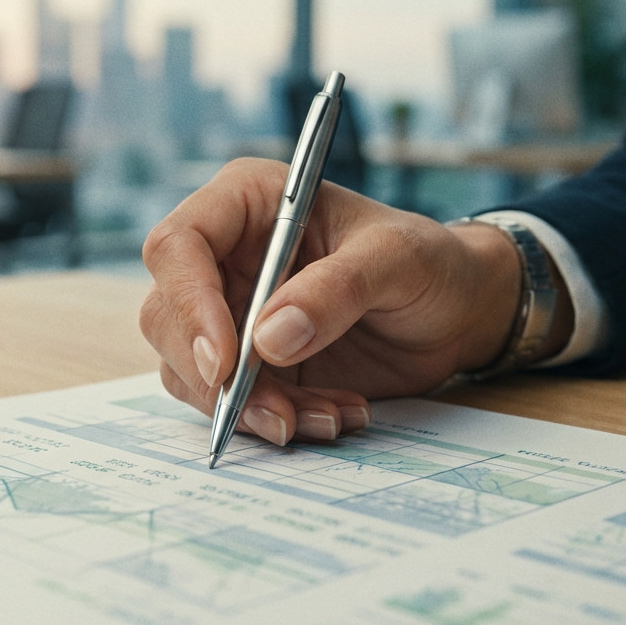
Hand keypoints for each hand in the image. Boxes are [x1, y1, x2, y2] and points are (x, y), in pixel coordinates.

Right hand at [139, 158, 563, 445]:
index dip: (189, 304)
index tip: (226, 362)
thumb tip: (268, 338)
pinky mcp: (247, 366)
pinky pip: (230, 404)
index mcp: (246, 203)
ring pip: (192, 371)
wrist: (457, 312)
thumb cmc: (428, 262)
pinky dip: (276, 421)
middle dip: (216, 376)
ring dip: (251, 408)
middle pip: (168, 317)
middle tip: (277, 415)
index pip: (177, 246)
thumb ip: (337, 290)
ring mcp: (229, 314)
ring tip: (329, 416)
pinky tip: (334, 415)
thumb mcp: (397, 259)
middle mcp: (223, 258)